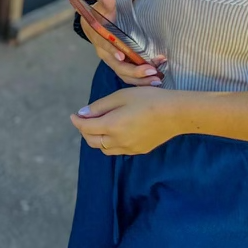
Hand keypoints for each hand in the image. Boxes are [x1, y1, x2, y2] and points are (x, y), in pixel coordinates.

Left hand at [71, 86, 185, 155]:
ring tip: (98, 126)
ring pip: (104, 149)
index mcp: (111, 126)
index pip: (86, 128)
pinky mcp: (139, 150)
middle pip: (92, 141)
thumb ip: (99, 106)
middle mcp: (118, 141)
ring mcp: (129, 148)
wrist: (175, 114)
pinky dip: (110, 143)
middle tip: (85, 119)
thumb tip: (83, 114)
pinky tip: (114, 132)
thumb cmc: (147, 99)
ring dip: (97, 139)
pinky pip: (118, 150)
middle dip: (85, 131)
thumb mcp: (120, 96)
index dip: (77, 121)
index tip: (73, 115)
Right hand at [80, 0, 165, 86]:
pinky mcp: (122, 66)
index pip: (104, 46)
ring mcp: (114, 62)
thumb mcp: (102, 7)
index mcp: (99, 39)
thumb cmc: (100, 15)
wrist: (95, 27)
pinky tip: (156, 79)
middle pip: (118, 66)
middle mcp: (105, 54)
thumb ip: (107, 2)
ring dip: (141, 79)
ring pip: (125, 75)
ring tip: (157, 79)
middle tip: (151, 70)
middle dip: (134, 71)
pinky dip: (142, 80)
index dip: (111, 50)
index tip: (121, 54)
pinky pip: (131, 77)